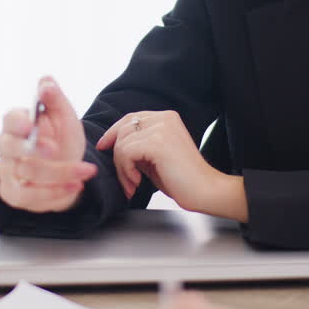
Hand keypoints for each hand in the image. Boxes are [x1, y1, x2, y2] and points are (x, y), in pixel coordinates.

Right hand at [0, 77, 96, 211]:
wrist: (69, 171)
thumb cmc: (62, 140)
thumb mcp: (65, 118)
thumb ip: (55, 99)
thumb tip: (46, 81)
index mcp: (17, 123)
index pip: (9, 119)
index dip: (18, 122)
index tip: (30, 125)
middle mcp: (7, 147)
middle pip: (6, 147)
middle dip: (30, 149)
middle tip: (54, 150)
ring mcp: (7, 171)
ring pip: (24, 174)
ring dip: (58, 173)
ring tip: (85, 171)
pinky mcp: (13, 193)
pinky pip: (27, 196)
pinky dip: (53, 193)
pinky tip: (74, 186)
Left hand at [96, 111, 222, 209]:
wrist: (204, 191)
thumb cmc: (182, 179)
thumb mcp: (155, 156)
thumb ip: (139, 145)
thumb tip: (113, 144)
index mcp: (166, 118)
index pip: (130, 118)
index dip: (113, 133)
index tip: (103, 147)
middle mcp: (164, 118)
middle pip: (122, 131)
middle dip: (118, 158)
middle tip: (127, 180)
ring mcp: (161, 129)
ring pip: (122, 144)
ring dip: (122, 169)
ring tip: (133, 184)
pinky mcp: (157, 143)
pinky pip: (126, 153)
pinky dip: (126, 171)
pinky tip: (137, 182)